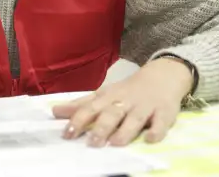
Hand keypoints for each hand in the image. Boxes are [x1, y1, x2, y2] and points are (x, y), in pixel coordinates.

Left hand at [52, 58, 193, 146]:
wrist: (163, 75)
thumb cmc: (128, 90)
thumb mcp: (103, 94)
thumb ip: (80, 105)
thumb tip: (54, 111)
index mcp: (108, 97)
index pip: (90, 108)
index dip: (78, 120)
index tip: (67, 133)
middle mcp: (125, 101)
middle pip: (111, 113)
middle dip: (101, 127)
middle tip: (91, 142)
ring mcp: (145, 107)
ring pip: (134, 118)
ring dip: (125, 130)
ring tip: (115, 143)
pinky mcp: (164, 112)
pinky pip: (161, 122)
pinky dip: (157, 130)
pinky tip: (150, 139)